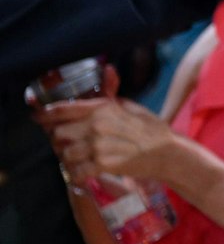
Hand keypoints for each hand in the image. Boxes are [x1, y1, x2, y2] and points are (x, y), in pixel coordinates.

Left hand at [44, 98, 186, 183]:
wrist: (167, 153)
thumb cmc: (150, 129)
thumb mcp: (131, 106)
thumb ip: (111, 94)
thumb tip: (108, 70)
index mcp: (103, 109)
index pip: (63, 110)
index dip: (44, 114)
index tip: (36, 117)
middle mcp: (97, 126)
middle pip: (58, 134)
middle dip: (59, 140)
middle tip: (65, 143)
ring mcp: (98, 147)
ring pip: (64, 154)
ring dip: (68, 157)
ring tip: (78, 157)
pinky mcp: (102, 165)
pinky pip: (75, 172)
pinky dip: (77, 174)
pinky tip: (85, 171)